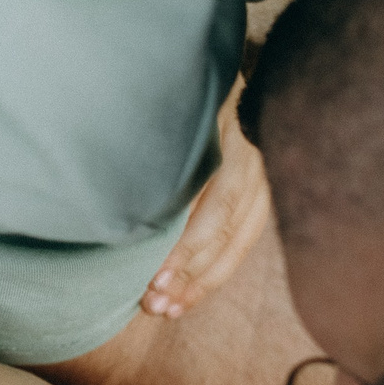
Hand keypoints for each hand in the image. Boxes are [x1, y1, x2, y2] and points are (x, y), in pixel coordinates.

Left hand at [141, 74, 270, 321]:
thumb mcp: (177, 102)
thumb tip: (119, 185)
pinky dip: (212, 274)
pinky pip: (240, 246)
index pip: (219, 203)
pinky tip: (186, 297)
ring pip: (237, 245)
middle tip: (153, 301)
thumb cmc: (185, 86)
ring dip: (200, 282)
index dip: (190, 244)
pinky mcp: (261, 199)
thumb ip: (162, 134)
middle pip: (228, 231)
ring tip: (166, 309)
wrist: (232, 75)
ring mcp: (264, 182)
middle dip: (190, 273)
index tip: (157, 274)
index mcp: (236, 137)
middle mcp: (256, 162)